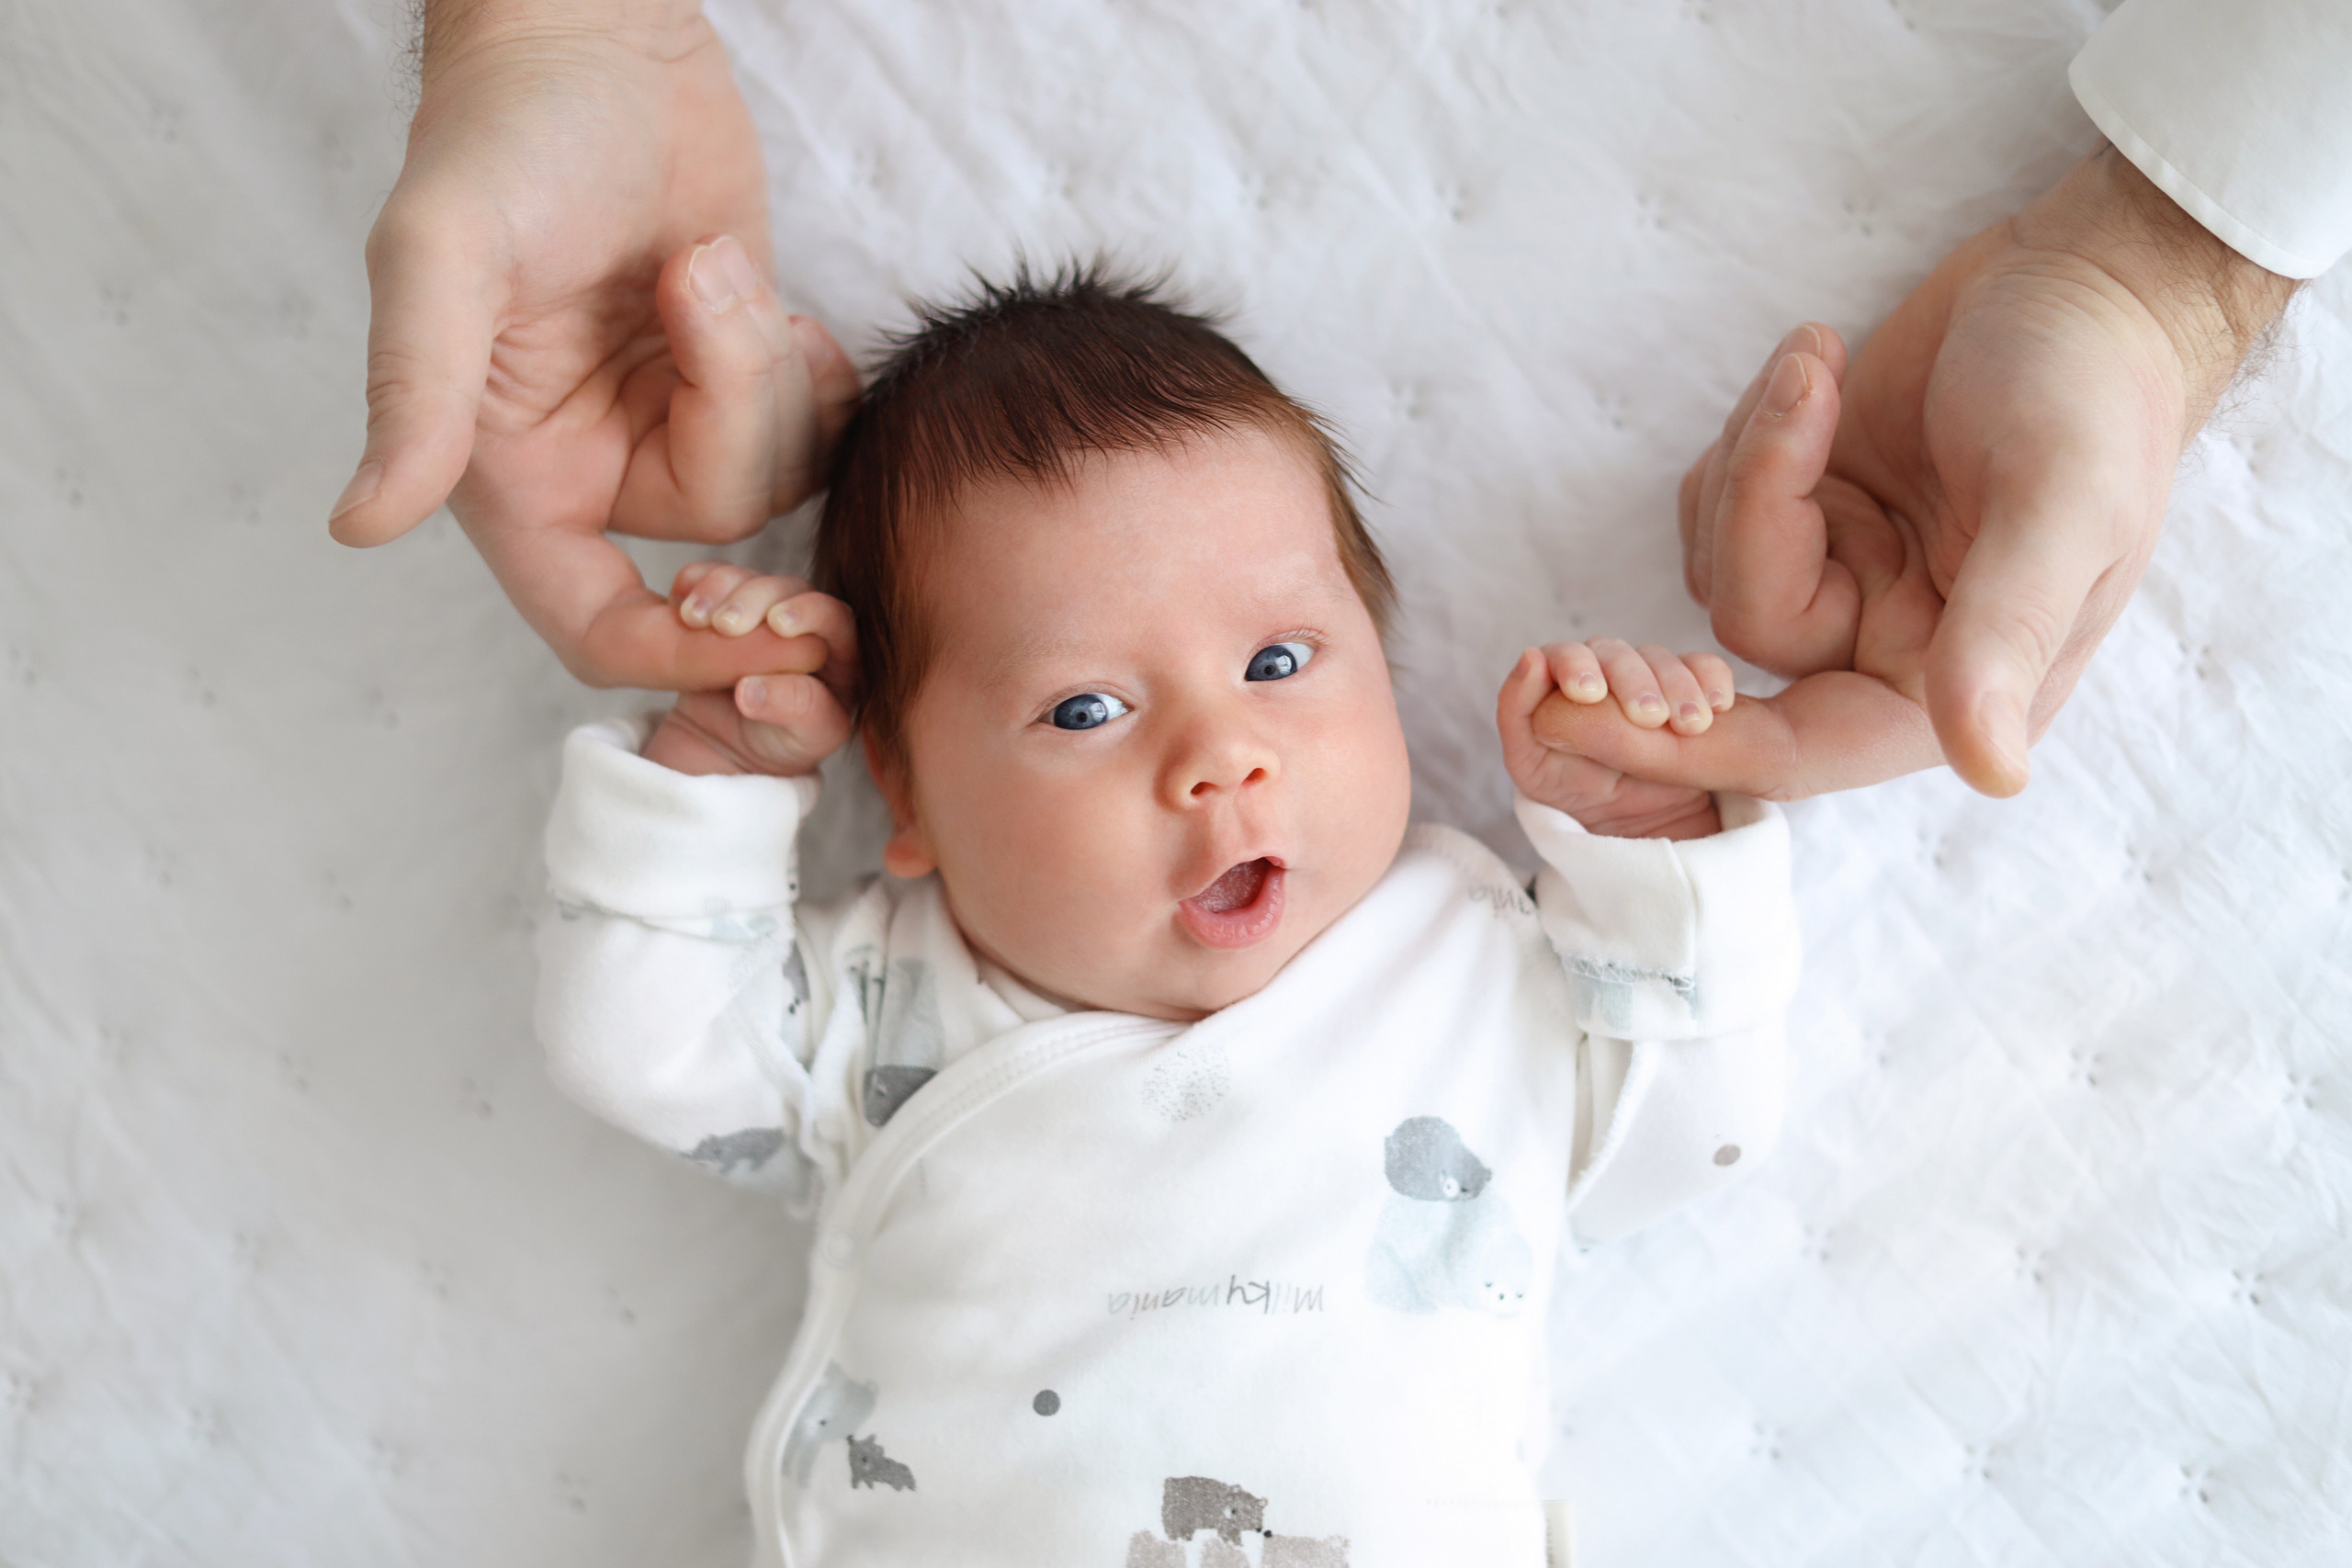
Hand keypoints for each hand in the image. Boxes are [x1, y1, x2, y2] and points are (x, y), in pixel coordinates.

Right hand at [328, 1, 860, 690]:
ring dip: (763, 367)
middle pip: (715, 535)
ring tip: (706, 262)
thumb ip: (415, 391)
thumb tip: (362, 522)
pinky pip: (817, 432)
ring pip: (775, 474)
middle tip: (740, 329)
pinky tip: (773, 300)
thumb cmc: (506, 129)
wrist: (598, 40)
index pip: (596, 626)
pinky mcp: (740, 375)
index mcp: (513, 471)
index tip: (771, 647)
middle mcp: (593, 461)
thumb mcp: (444, 254)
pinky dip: (816, 373)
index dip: (685, 659)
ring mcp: (673, 420)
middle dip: (742, 435)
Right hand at [642, 565, 858, 776]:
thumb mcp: (802, 739)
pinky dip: (692, 585)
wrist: (727, 747)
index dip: (810, 612)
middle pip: (788, 588)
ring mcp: (760, 610)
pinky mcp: (721, 605)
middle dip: (756, 598)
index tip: (778, 623)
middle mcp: (804, 622)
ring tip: (694, 621)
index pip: (836, 616)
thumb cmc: (781, 745)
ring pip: (747, 579)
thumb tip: (750, 690)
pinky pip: (707, 580)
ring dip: (719, 591)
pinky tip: (680, 604)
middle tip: (726, 625)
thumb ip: (793, 711)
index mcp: (841, 651)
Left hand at [1498, 641, 1733, 838]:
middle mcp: (1605, 671)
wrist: (1631, 827)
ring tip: (1688, 726)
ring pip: (1661, 659)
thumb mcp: (1533, 765)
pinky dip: (1712, 680)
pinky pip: (1706, 669)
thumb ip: (1518, 713)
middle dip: (1632, 681)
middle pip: (1616, 653)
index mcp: (1562, 682)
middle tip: (1648, 718)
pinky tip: (1717, 706)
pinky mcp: (1693, 691)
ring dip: (1676, 687)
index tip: (1589, 694)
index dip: (1574, 664)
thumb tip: (1530, 657)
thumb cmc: (1571, 790)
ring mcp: (1651, 679)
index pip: (1564, 653)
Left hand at [1681, 148, 2295, 795]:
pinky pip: (1712, 502)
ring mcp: (1834, 579)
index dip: (1681, 750)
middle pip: (1742, 624)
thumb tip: (1993, 771)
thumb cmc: (2095, 396)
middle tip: (1805, 385)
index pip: (1795, 754)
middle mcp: (1882, 650)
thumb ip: (2007, 636)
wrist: (2084, 287)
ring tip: (1842, 359)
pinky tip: (1827, 363)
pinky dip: (1750, 430)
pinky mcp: (1797, 514)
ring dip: (1762, 448)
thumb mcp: (2064, 510)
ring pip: (1715, 558)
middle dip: (1761, 498)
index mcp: (1953, 688)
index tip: (1569, 719)